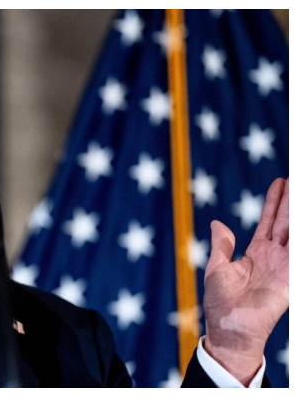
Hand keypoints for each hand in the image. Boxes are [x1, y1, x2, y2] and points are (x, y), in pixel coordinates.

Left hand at [202, 178, 287, 385]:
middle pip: (286, 221)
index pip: (269, 221)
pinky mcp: (289, 278)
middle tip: (295, 178)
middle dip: (291, 200)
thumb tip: (217, 223)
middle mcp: (273, 257)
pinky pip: (297, 253)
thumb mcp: (217, 269)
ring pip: (295, 232)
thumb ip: (221, 245)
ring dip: (297, 212)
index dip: (274, 202)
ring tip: (298, 188)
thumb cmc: (220, 304)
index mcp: (256, 253)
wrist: (229, 329)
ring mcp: (284, 266)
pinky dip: (298, 237)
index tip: (280, 182)